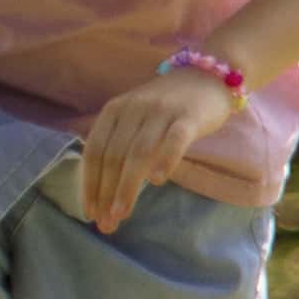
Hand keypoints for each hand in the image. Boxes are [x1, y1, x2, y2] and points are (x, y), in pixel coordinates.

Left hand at [72, 63, 243, 231]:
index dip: (90, 184)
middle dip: (106, 193)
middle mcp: (133, 109)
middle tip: (107, 222)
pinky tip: (157, 181)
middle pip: (113, 156)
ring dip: (127, 186)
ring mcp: (161, 111)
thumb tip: (104, 190)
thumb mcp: (135, 118)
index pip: (94, 152)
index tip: (90, 212)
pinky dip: (164, 160)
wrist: (209, 75)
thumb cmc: (169, 105)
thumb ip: (120, 144)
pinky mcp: (189, 116)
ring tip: (122, 213)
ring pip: (138, 153)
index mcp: (114, 111)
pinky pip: (174, 140)